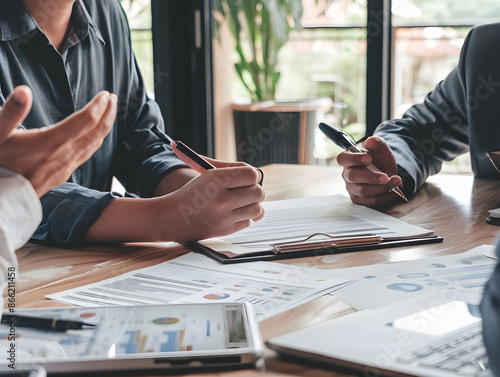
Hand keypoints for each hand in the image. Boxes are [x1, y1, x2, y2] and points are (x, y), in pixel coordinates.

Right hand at [0, 86, 116, 196]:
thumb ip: (11, 112)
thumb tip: (23, 91)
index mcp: (52, 141)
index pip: (86, 120)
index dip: (98, 105)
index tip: (106, 94)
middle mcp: (65, 155)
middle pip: (97, 132)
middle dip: (108, 114)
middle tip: (114, 98)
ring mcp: (66, 166)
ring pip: (94, 144)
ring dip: (104, 127)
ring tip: (109, 113)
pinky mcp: (63, 174)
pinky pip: (87, 155)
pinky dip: (96, 141)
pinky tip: (94, 137)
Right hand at [159, 161, 264, 240]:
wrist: (171, 217)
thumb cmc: (192, 193)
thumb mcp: (207, 174)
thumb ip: (232, 171)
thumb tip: (256, 175)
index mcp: (216, 179)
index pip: (252, 174)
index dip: (252, 176)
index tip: (247, 178)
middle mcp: (221, 199)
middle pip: (258, 192)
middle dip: (254, 190)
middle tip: (246, 190)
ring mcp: (224, 217)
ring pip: (257, 209)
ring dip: (251, 205)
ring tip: (238, 202)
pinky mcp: (225, 231)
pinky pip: (247, 222)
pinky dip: (243, 217)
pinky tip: (231, 213)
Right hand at [336, 136, 402, 206]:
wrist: (386, 171)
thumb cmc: (379, 159)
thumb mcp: (380, 148)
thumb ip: (377, 143)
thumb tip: (372, 140)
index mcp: (348, 159)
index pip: (343, 158)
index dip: (353, 159)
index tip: (368, 158)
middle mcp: (347, 174)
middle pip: (353, 177)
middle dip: (371, 178)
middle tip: (386, 177)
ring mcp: (352, 188)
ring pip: (363, 191)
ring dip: (382, 188)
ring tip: (396, 181)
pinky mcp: (360, 199)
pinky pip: (371, 201)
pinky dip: (385, 197)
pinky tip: (394, 190)